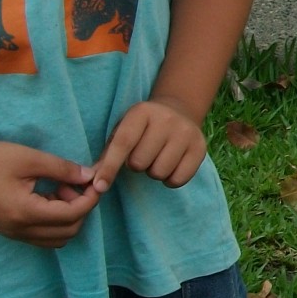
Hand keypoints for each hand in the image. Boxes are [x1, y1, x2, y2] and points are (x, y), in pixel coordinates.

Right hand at [0, 141, 100, 247]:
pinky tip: (48, 197)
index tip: (94, 181)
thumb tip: (89, 176)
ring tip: (60, 189)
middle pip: (68, 231)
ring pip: (56, 238)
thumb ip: (62, 169)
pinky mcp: (10, 230)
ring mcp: (13, 233)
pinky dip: (54, 221)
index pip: (72, 215)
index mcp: (25, 213)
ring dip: (69, 217)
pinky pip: (42, 236)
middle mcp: (20, 229)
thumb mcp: (29, 158)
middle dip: (81, 208)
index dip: (90, 199)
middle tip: (75, 184)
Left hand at [91, 98, 207, 192]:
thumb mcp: (123, 130)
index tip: (99, 187)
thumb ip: (108, 155)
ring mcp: (186, 132)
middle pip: (140, 162)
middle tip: (142, 156)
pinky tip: (170, 166)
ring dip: (153, 172)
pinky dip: (170, 180)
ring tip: (156, 159)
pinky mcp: (201, 147)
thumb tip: (95, 183)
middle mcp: (167, 119)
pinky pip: (178, 179)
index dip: (109, 167)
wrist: (179, 111)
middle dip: (136, 165)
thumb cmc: (143, 127)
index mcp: (142, 112)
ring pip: (159, 172)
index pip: (123, 143)